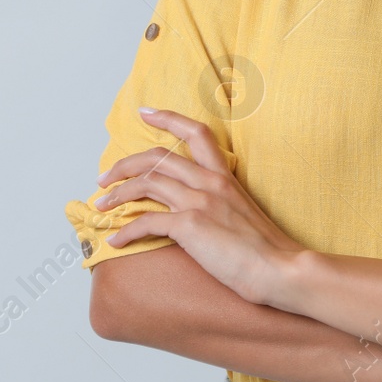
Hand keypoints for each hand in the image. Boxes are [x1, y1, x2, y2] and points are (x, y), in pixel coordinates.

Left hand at [93, 106, 305, 304]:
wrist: (280, 268)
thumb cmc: (265, 249)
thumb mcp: (242, 212)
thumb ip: (220, 202)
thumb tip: (199, 211)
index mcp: (224, 175)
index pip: (195, 132)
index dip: (167, 119)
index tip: (145, 113)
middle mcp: (210, 181)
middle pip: (157, 158)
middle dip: (124, 165)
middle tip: (104, 178)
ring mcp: (200, 201)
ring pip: (146, 183)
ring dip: (117, 194)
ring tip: (101, 206)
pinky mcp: (190, 225)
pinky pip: (146, 221)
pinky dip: (125, 231)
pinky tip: (115, 240)